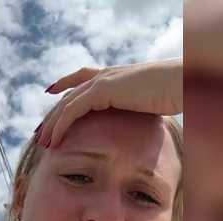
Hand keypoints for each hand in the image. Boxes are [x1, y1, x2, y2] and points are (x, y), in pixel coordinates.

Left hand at [36, 58, 181, 148]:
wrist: (183, 82)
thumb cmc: (175, 95)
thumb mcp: (151, 105)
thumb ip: (138, 113)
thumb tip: (140, 131)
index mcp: (114, 77)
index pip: (81, 80)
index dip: (64, 85)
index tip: (51, 93)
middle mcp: (104, 76)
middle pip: (68, 96)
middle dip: (51, 116)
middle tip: (39, 133)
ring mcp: (102, 81)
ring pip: (65, 105)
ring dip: (51, 125)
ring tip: (42, 143)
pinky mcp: (101, 90)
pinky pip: (72, 111)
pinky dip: (60, 127)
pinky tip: (54, 141)